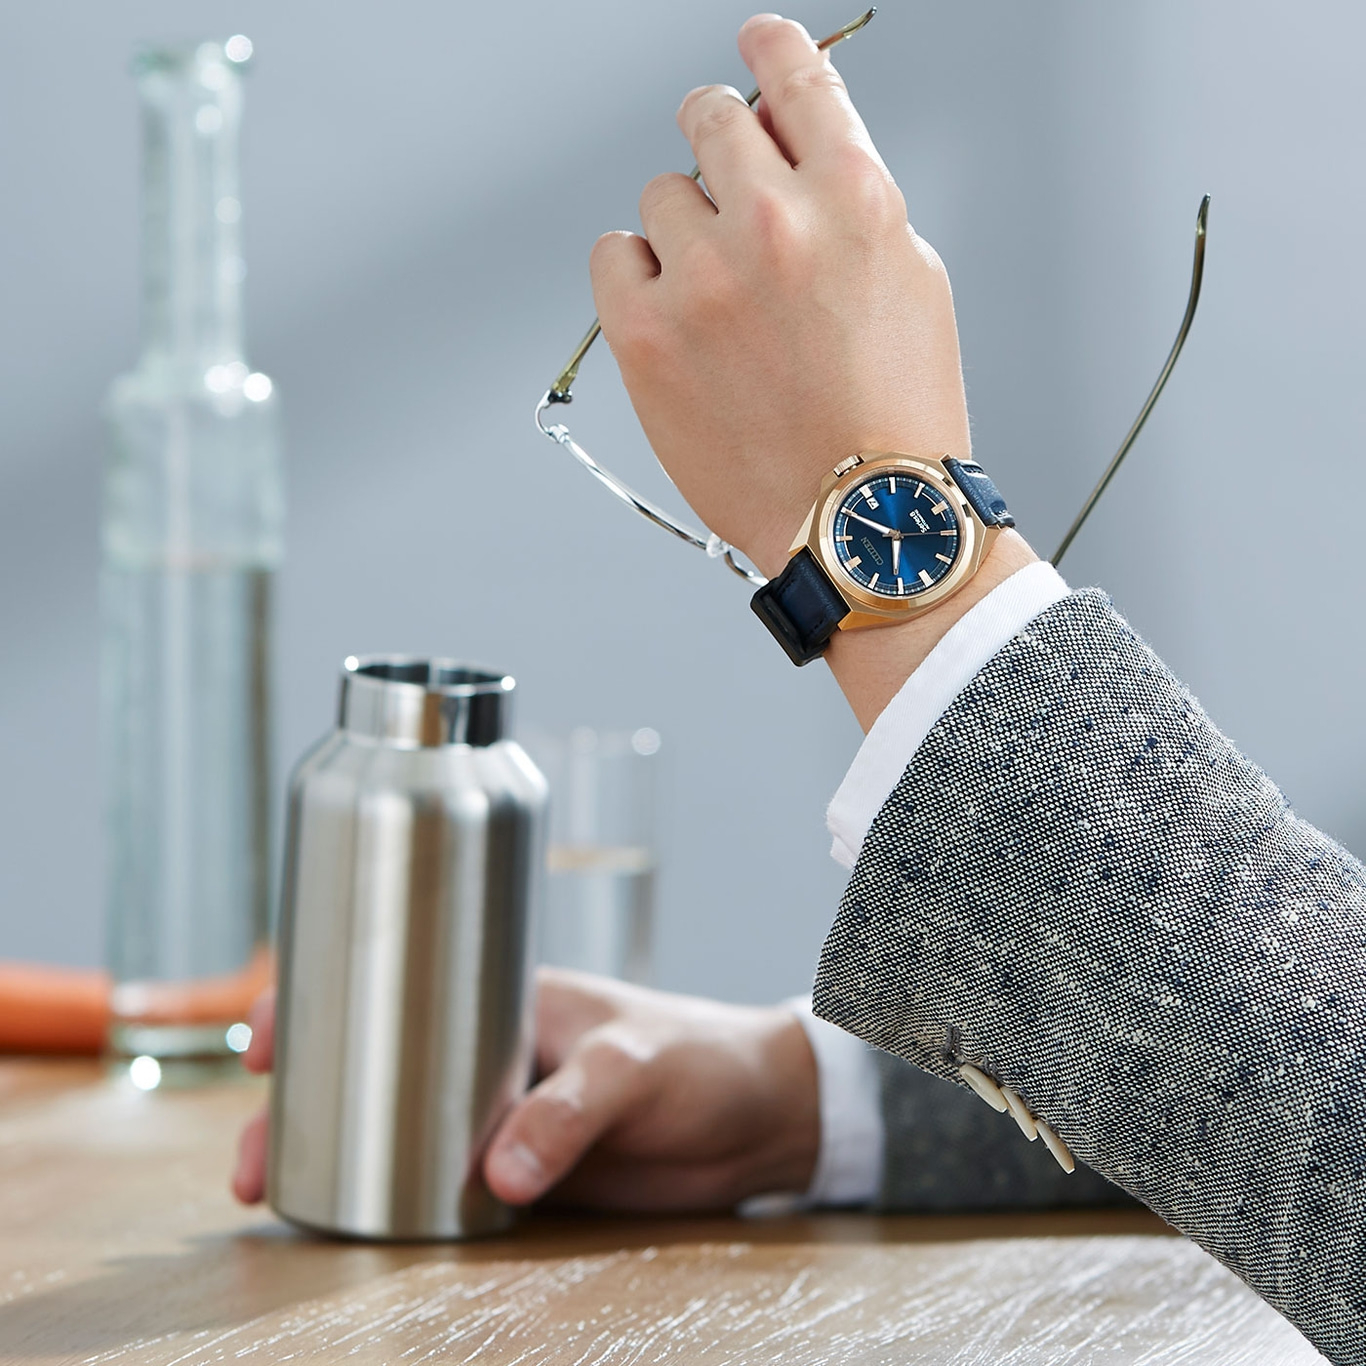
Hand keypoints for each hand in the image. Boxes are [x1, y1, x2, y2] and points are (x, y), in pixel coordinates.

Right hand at [232, 968, 819, 1211]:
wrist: (758, 1119)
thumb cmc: (700, 1058)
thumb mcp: (634, 1067)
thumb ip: (570, 1111)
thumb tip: (496, 1171)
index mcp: (507, 997)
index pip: (401, 983)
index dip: (323, 1001)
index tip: (266, 1035)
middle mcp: (491, 1053)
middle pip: (378, 1070)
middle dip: (306, 1105)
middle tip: (255, 1157)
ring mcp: (503, 1114)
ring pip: (401, 1134)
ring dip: (342, 1162)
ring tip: (282, 1199)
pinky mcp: (526, 1173)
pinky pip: (446, 1187)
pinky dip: (399, 1204)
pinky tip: (356, 1225)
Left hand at [591, 14, 1035, 730]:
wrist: (862, 523)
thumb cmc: (896, 420)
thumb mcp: (912, 283)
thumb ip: (848, 201)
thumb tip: (789, 149)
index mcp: (855, 199)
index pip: (793, 72)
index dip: (767, 48)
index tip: (752, 47)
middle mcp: (776, 224)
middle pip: (709, 117)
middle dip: (718, 145)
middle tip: (727, 197)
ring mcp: (704, 279)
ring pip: (659, 194)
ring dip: (684, 231)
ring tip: (722, 306)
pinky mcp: (647, 336)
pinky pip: (613, 257)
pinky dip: (637, 279)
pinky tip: (676, 322)